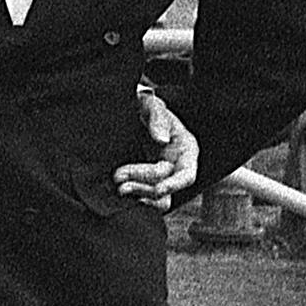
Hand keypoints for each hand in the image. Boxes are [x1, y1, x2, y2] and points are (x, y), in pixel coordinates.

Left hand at [113, 87, 198, 210]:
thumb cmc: (146, 106)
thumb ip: (157, 119)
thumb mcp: (152, 105)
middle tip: (118, 177)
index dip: (174, 185)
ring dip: (138, 195)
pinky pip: (144, 199)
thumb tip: (161, 139)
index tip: (158, 189)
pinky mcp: (146, 183)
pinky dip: (133, 197)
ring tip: (119, 188)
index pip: (186, 176)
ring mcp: (162, 177)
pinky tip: (120, 191)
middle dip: (143, 185)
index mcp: (186, 150)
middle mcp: (177, 167)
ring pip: (156, 199)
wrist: (129, 111)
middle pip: (165, 187)